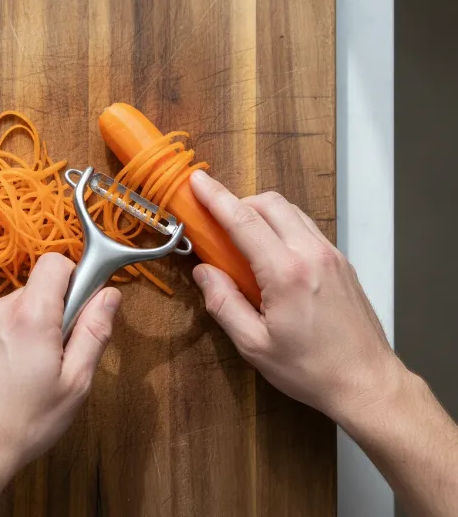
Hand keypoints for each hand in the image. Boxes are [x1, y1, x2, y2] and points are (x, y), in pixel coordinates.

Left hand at [0, 253, 120, 516]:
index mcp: (31, 315)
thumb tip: (109, 295)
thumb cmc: (25, 423)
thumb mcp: (75, 382)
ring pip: (20, 306)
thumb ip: (94, 331)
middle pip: (39, 286)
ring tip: (33, 369)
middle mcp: (0, 310)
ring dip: (33, 324)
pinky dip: (12, 336)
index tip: (80, 308)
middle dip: (57, 309)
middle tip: (60, 352)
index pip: (56, 262)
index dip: (75, 277)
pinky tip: (10, 374)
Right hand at [190, 170, 401, 423]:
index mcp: (286, 272)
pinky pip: (306, 226)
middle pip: (269, 203)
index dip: (216, 197)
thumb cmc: (310, 369)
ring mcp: (331, 253)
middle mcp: (311, 253)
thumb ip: (223, 303)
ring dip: (261, 212)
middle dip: (238, 202)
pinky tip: (273, 252)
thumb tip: (204, 272)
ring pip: (290, 210)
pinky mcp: (341, 260)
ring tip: (243, 237)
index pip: (243, 221)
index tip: (196, 181)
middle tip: (217, 222)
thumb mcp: (254, 345)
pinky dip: (282, 224)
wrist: (367, 382)